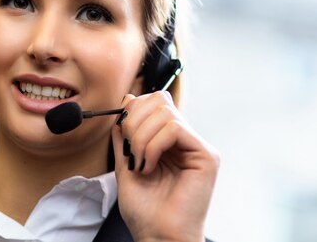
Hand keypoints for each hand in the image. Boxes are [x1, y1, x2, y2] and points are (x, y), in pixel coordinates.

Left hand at [111, 92, 219, 241]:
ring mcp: (197, 147)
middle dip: (134, 120)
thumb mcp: (125, 162)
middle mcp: (186, 140)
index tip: (121, 133)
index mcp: (168, 140)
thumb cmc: (144, 209)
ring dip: (141, 137)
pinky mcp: (207, 156)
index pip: (154, 101)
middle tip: (130, 151)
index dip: (133, 109)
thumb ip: (125, 133)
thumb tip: (126, 99)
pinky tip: (149, 166)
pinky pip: (174, 128)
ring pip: (165, 112)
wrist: (157, 236)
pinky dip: (153, 145)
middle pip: (159, 99)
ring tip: (139, 163)